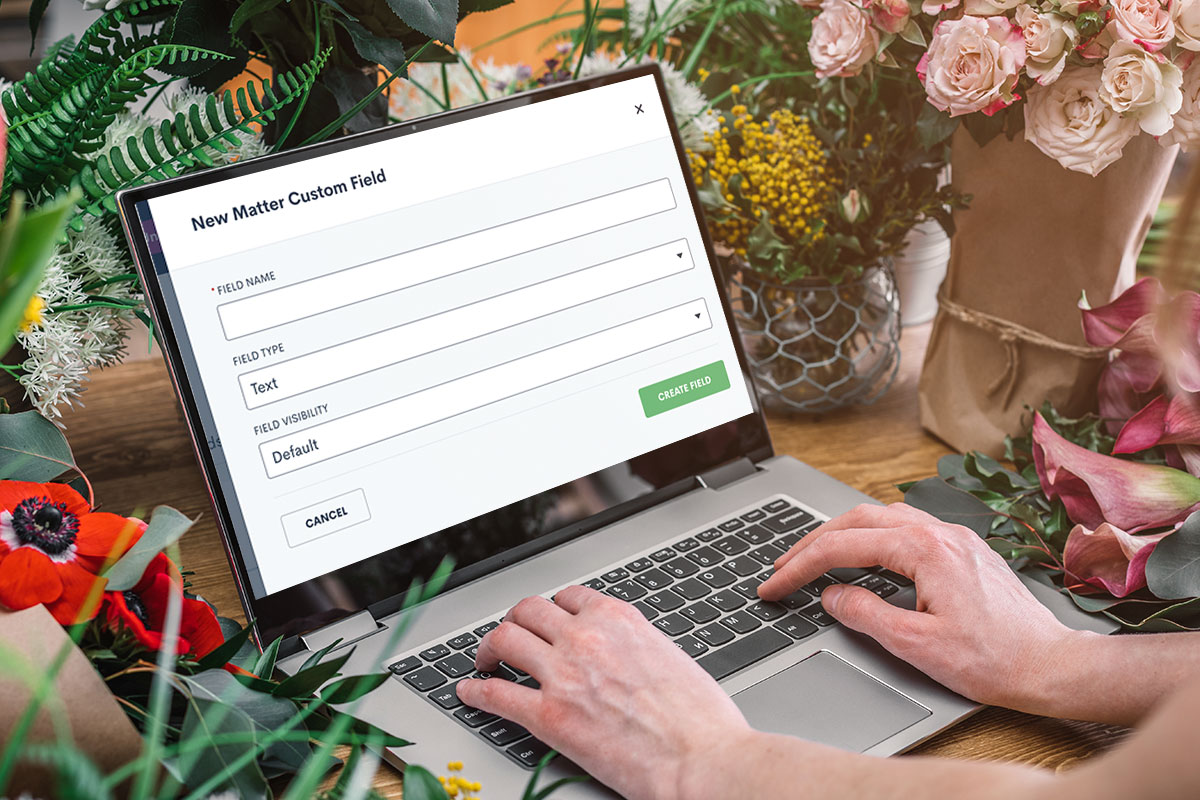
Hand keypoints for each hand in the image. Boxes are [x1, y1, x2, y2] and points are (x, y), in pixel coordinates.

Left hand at [456, 586, 750, 799]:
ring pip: (506, 640)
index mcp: (619, 620)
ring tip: (485, 660)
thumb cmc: (701, 720)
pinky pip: (497, 694)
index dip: (552, 610)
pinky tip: (469, 692)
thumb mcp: (671, 659)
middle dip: (514, 621)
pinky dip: (476, 690)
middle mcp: (587, 638)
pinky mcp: (550, 717)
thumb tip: (625, 657)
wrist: (703, 759)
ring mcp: (564, 675)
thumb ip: (637, 648)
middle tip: (508, 638)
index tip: (546, 621)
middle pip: (529, 611)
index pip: (570, 597)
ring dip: (489, 648)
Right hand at [757, 503, 1087, 711]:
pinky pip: (906, 527)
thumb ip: (865, 614)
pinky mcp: (964, 550)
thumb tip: (831, 596)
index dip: (799, 566)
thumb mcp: (916, 646)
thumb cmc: (994, 661)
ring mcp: (955, 537)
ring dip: (842, 534)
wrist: (1052, 666)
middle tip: (782, 567)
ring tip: (814, 558)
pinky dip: (872, 537)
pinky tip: (864, 556)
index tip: (773, 585)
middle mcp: (940, 532)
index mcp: (925, 550)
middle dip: (813, 542)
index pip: (842, 546)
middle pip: (857, 520)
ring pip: (882, 517)